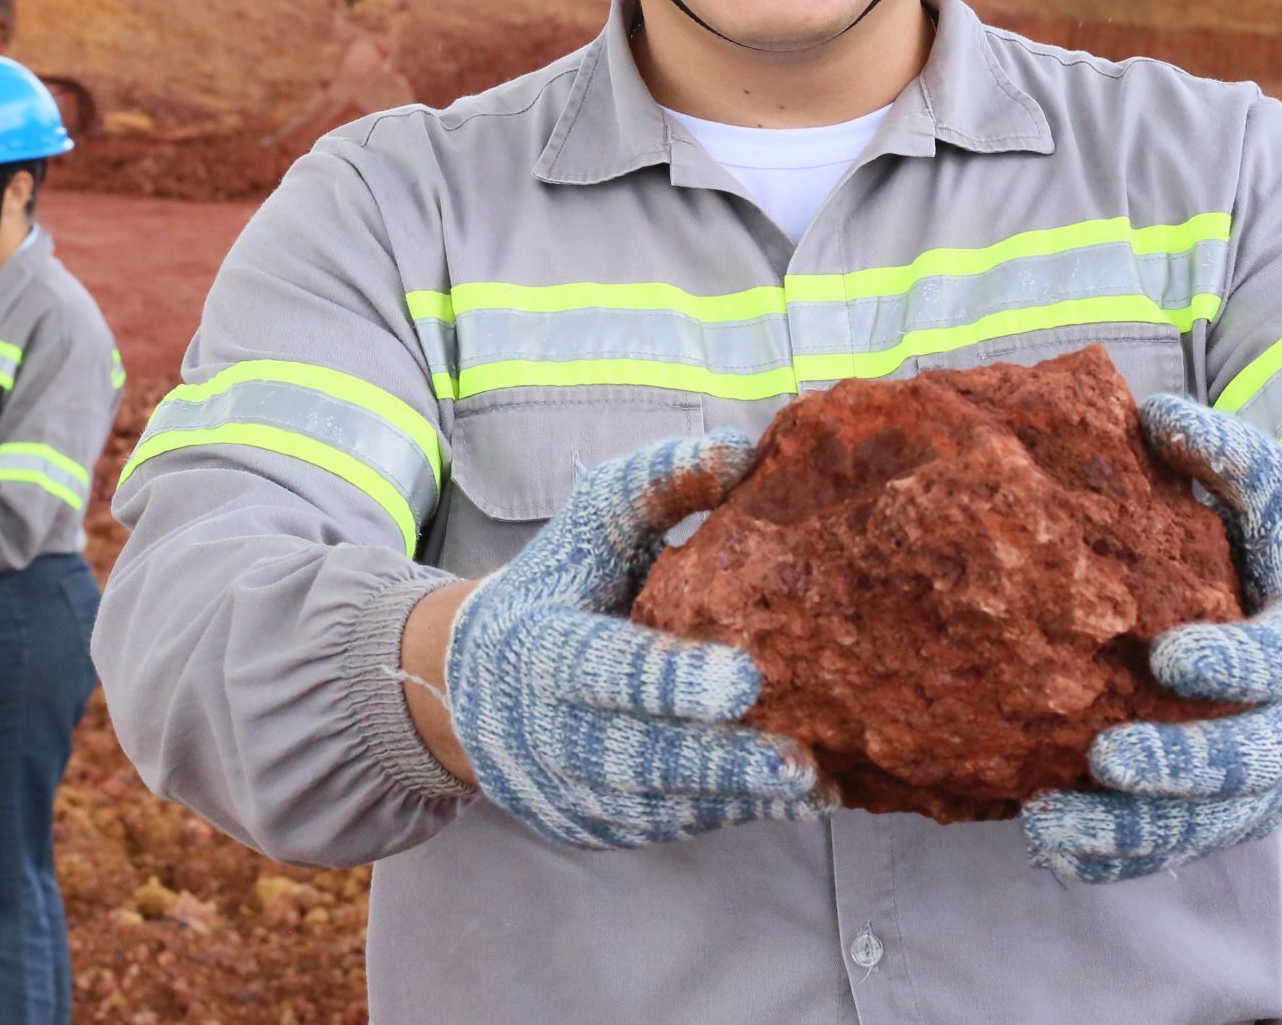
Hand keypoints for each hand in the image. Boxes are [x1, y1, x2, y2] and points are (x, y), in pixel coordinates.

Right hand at [443, 431, 830, 849]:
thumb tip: (737, 452)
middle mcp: (545, 731)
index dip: (670, 679)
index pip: (604, 668)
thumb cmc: (554, 593)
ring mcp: (567, 790)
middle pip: (638, 756)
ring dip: (737, 798)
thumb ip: (652, 485)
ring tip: (814, 786)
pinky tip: (783, 800)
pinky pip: (665, 827)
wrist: (467, 690)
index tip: (743, 679)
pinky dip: (724, 814)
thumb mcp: (585, 529)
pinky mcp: (593, 829)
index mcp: (538, 647)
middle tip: (798, 762)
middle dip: (720, 762)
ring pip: (658, 804)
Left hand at [1023, 395, 1281, 882]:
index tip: (1166, 656)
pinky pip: (1174, 851)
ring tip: (1048, 822)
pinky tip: (1051, 848)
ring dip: (1130, 830)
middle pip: (1248, 761)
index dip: (1229, 660)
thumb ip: (1230, 455)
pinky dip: (1117, 859)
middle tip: (1107, 758)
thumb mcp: (1278, 499)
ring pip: (1206, 825)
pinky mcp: (1226, 818)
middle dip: (1180, 766)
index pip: (1279, 658)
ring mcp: (1265, 786)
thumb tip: (1157, 414)